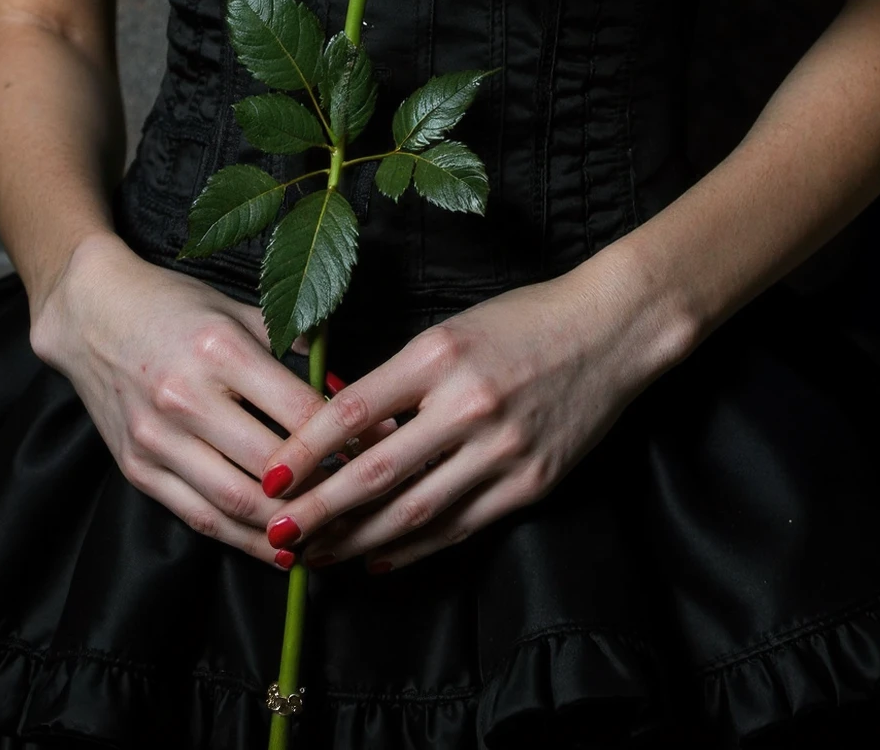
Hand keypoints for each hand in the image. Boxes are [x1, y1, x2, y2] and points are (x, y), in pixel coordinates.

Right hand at [28, 232, 332, 564]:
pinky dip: (243, 539)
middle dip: (325, 493)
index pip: (298, 412)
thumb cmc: (176, 306)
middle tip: (364, 505)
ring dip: (288, 530)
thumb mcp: (239, 310)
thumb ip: (292, 350)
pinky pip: (198, 516)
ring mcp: (156, 438)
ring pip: (235, 502)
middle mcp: (185, 397)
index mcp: (219, 349)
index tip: (381, 452)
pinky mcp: (137, 468)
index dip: (348, 440)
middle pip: (272, 466)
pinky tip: (278, 549)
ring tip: (330, 539)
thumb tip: (349, 394)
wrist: (92, 313)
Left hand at [254, 267, 645, 572]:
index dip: (305, 452)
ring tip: (318, 556)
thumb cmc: (522, 321)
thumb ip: (399, 379)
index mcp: (438, 355)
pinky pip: (461, 527)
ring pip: (415, 511)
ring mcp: (502, 449)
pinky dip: (415, 548)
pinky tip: (379, 559)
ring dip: (359, 541)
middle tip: (277, 536)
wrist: (610, 329)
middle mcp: (467, 404)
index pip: (352, 412)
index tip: (269, 478)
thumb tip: (337, 425)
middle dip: (319, 511)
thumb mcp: (450, 331)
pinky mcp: (531, 483)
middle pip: (376, 472)